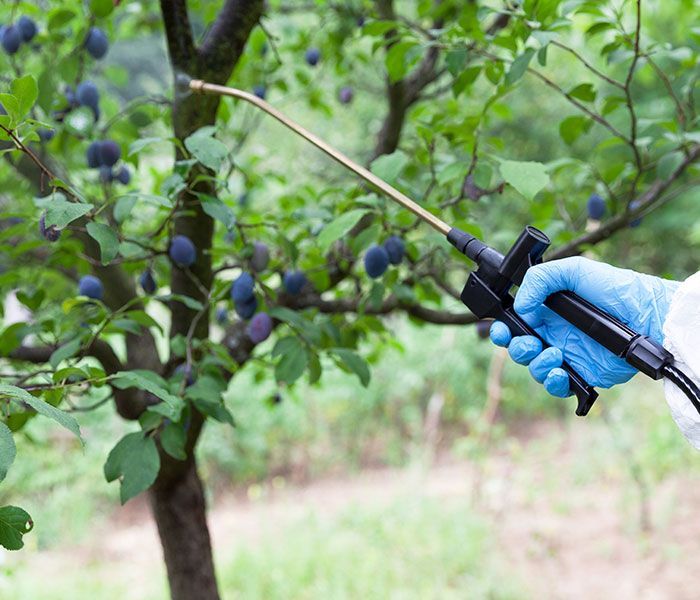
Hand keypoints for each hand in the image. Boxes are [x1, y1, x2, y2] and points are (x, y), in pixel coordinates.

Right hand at [489, 256, 679, 396]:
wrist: (647, 316)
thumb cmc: (614, 289)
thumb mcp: (574, 270)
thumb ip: (539, 280)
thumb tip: (520, 307)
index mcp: (546, 310)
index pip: (514, 323)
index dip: (502, 329)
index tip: (503, 329)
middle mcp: (552, 333)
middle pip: (518, 348)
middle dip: (516, 348)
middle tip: (530, 343)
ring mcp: (566, 355)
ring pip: (534, 367)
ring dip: (536, 364)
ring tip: (554, 354)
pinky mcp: (581, 374)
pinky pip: (556, 386)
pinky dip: (552, 382)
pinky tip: (559, 372)